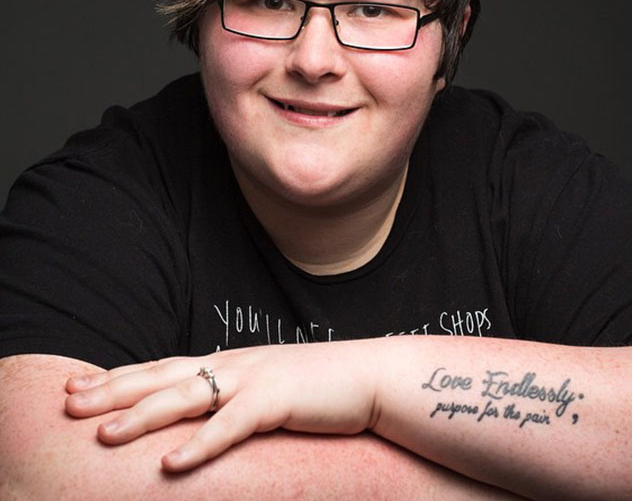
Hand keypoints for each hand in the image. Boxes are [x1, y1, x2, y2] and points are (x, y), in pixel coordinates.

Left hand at [64, 341, 380, 471]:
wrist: (367, 376)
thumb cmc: (315, 386)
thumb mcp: (264, 387)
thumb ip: (231, 396)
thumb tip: (198, 417)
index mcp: (227, 362)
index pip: (162, 367)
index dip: (119, 376)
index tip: (78, 384)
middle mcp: (232, 365)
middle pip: (162, 376)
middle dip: (114, 389)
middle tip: (69, 401)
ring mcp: (253, 380)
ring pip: (187, 396)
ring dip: (144, 415)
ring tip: (105, 435)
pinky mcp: (277, 401)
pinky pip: (231, 425)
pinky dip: (200, 444)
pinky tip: (171, 464)